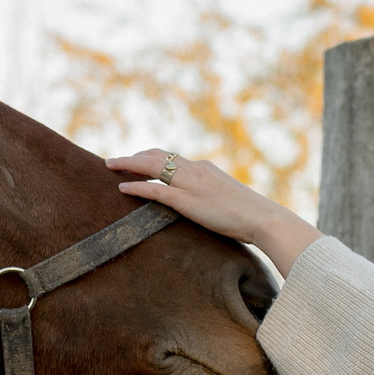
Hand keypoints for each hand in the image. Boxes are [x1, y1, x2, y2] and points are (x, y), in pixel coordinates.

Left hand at [110, 150, 323, 276]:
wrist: (263, 218)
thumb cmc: (250, 215)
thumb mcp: (227, 198)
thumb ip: (211, 195)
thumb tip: (204, 205)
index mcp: (204, 168)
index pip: (171, 157)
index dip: (150, 156)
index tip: (135, 159)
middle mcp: (195, 169)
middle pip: (157, 156)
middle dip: (133, 156)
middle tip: (114, 160)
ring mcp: (190, 184)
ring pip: (152, 167)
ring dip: (128, 164)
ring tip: (110, 165)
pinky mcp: (188, 201)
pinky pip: (155, 190)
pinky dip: (136, 186)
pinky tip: (122, 188)